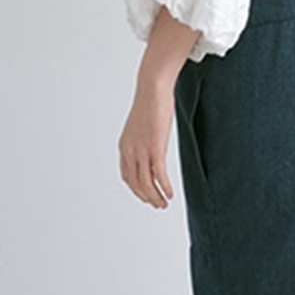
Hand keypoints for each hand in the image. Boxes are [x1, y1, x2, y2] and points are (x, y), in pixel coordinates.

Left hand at [119, 79, 175, 208]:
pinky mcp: (154, 149)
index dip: (136, 189)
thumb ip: (144, 137)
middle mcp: (129, 151)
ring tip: (164, 204)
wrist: (152, 89)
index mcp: (124, 146)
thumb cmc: (151, 102)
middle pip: (136, 183)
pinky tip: (169, 194)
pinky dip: (163, 187)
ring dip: (155, 197)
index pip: (127, 175)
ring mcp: (141, 151)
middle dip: (146, 197)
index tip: (145, 195)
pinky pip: (158, 175)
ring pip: (146, 183)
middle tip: (157, 205)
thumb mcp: (143, 124)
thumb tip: (153, 140)